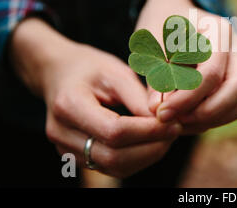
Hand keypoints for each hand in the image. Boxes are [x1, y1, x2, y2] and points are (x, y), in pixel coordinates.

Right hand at [10, 18, 180, 177]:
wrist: (60, 73)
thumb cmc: (91, 68)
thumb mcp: (116, 72)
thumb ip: (138, 97)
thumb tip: (163, 120)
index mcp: (69, 105)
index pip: (115, 131)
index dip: (149, 132)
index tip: (174, 123)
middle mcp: (61, 132)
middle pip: (114, 156)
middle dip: (152, 147)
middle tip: (176, 131)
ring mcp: (65, 148)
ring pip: (114, 167)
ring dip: (147, 156)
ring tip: (167, 136)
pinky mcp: (76, 157)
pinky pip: (111, 167)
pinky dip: (137, 159)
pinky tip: (153, 142)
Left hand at [135, 0, 236, 133]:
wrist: (172, 14)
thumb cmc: (159, 26)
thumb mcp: (152, 45)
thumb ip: (156, 76)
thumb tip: (156, 110)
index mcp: (217, 30)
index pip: (211, 72)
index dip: (186, 99)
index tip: (161, 113)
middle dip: (207, 112)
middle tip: (174, 120)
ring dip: (211, 119)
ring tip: (178, 120)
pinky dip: (215, 119)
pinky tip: (188, 117)